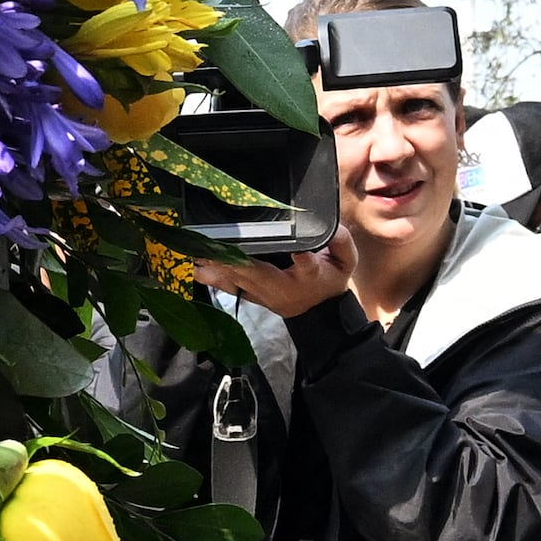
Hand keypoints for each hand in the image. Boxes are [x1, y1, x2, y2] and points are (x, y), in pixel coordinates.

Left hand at [199, 240, 356, 321]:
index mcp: (310, 276)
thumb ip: (342, 244)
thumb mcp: (346, 263)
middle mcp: (282, 286)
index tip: (297, 252)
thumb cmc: (330, 281)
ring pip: (239, 279)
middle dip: (235, 258)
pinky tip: (194, 269)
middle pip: (257, 272)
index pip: (308, 267)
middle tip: (212, 244)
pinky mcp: (252, 295)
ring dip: (217, 266)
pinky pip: (229, 287)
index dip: (303, 260)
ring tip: (195, 254)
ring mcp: (264, 294)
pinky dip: (212, 278)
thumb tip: (335, 228)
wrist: (319, 312)